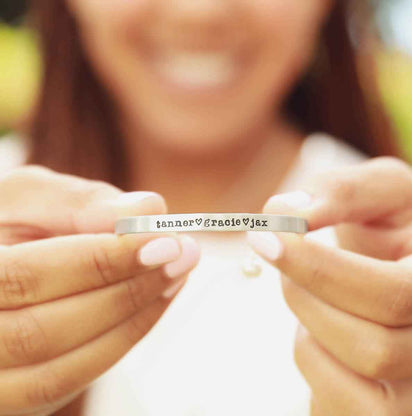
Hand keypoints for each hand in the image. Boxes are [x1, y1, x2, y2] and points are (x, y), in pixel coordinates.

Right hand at [0, 165, 199, 415]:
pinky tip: (153, 302)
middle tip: (182, 255)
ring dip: (132, 319)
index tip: (163, 241)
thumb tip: (147, 209)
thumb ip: (79, 202)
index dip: (100, 262)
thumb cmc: (5, 223)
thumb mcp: (27, 197)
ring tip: (175, 274)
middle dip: (126, 292)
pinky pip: (68, 383)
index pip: (24, 278)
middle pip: (43, 333)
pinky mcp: (16, 394)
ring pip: (61, 371)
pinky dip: (120, 341)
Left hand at [247, 157, 411, 414]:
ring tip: (311, 292)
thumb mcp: (379, 192)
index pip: (394, 296)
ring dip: (307, 326)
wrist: (400, 264)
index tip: (267, 237)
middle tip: (281, 257)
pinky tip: (322, 328)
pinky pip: (334, 405)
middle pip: (370, 347)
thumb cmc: (391, 227)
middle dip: (305, 296)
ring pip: (347, 382)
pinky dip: (312, 357)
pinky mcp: (387, 410)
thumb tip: (284, 212)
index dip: (320, 269)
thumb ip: (339, 192)